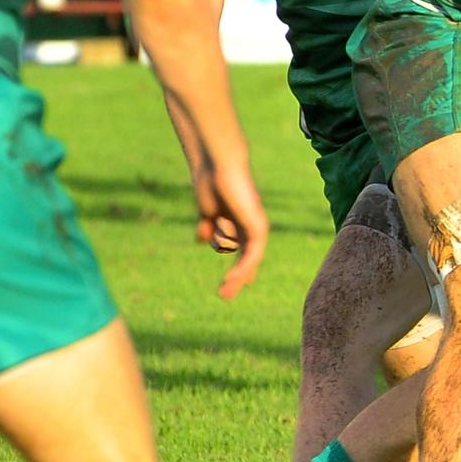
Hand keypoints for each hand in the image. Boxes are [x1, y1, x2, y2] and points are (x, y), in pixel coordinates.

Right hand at [194, 157, 267, 299]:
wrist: (216, 166)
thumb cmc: (210, 181)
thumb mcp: (207, 210)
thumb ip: (208, 224)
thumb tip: (203, 240)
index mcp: (238, 220)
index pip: (241, 248)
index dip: (236, 266)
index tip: (229, 284)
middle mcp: (250, 223)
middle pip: (247, 256)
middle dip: (237, 275)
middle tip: (225, 295)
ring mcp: (255, 224)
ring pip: (251, 257)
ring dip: (238, 276)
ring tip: (224, 293)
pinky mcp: (257, 224)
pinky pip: (253, 252)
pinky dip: (244, 267)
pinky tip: (234, 279)